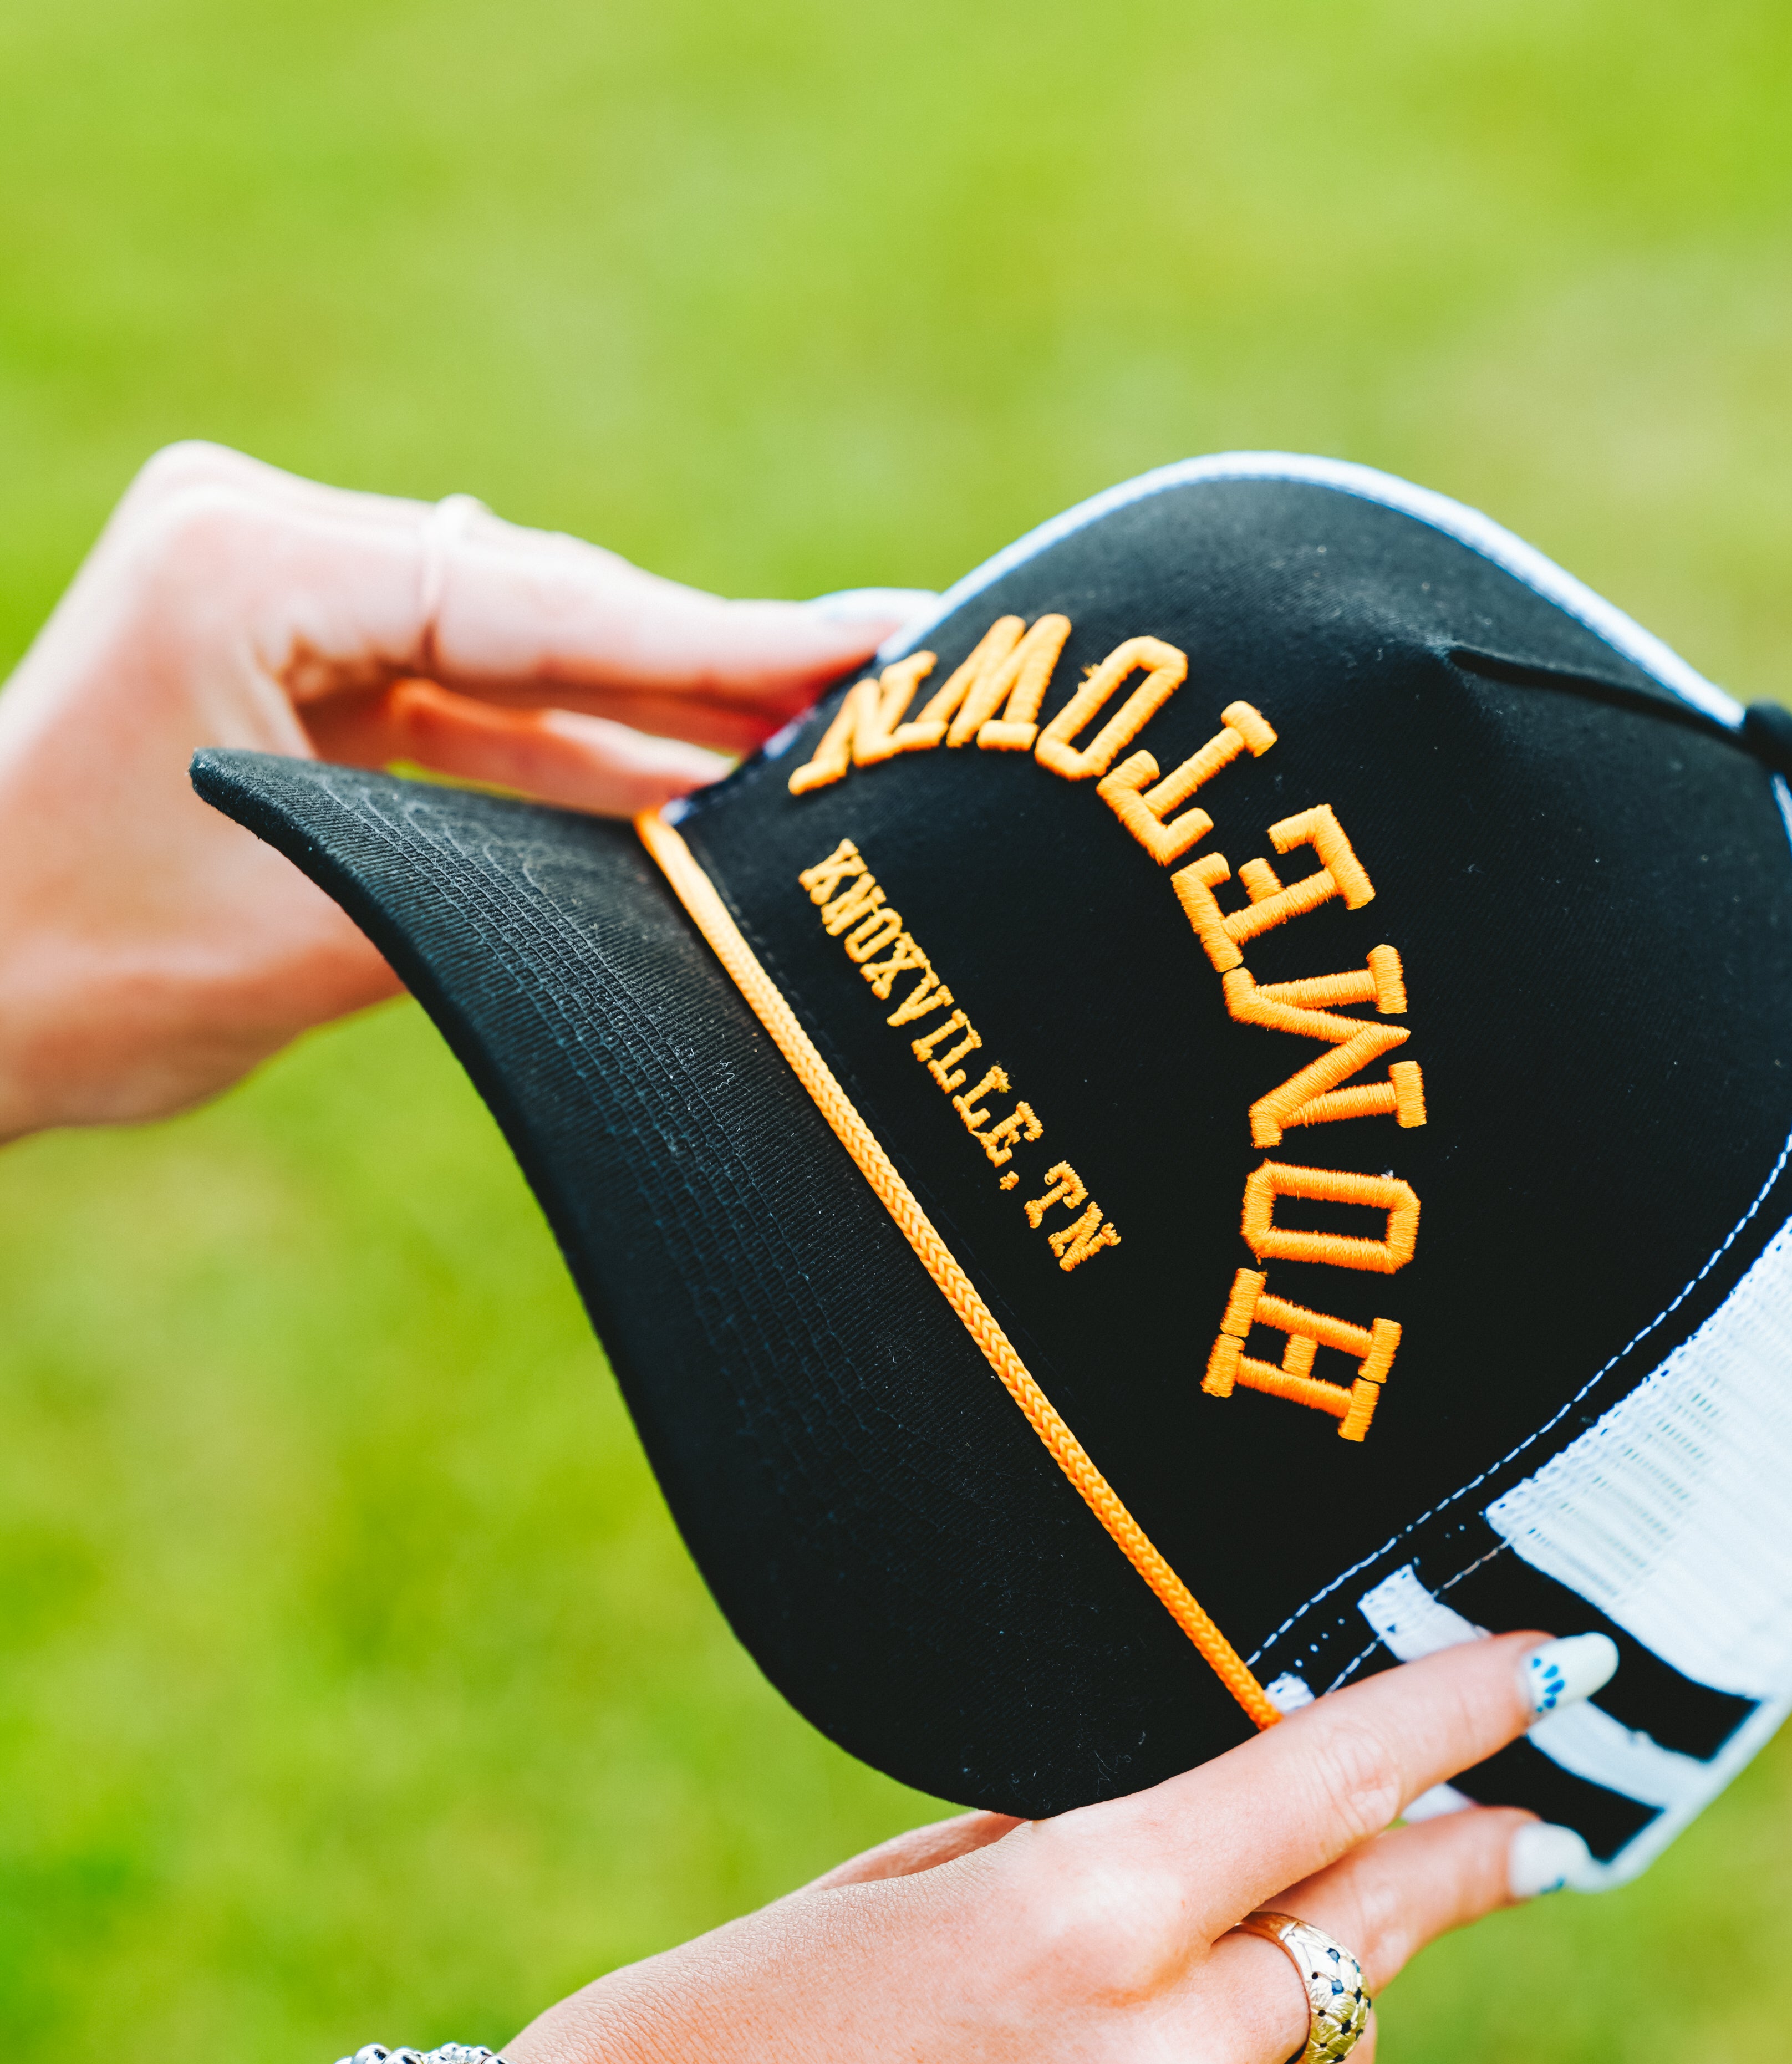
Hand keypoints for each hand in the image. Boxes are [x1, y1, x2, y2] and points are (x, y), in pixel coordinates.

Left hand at [0, 442, 906, 1137]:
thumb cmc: (68, 975)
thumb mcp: (317, 931)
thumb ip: (510, 878)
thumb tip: (697, 857)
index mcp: (245, 556)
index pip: (529, 597)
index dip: (710, 636)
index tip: (861, 644)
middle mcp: (263, 540)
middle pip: (541, 607)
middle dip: (711, 662)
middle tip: (888, 674)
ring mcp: (279, 598)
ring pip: (521, 662)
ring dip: (658, 718)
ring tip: (829, 740)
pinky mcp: (296, 668)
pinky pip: (470, 715)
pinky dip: (576, 760)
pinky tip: (710, 790)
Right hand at [529, 1632, 1564, 2063]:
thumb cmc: (679, 2052)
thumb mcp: (871, 1900)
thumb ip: (1052, 1863)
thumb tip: (1182, 1826)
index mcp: (1074, 1926)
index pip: (1328, 1786)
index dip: (1451, 1715)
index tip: (1544, 1670)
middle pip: (1370, 1936)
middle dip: (1454, 1863)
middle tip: (1524, 1825)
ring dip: (1331, 1987)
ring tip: (1323, 1930)